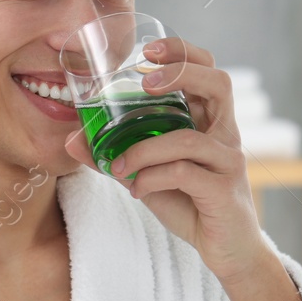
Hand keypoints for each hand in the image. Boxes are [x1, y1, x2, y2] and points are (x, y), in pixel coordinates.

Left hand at [64, 37, 270, 285]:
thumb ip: (115, 155)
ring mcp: (228, 161)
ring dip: (145, 149)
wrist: (228, 250)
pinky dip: (151, 178)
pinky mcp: (223, 190)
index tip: (148, 49)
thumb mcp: (149, 174)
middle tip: (144, 81)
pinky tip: (137, 189)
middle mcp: (225, 134)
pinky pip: (184, 173)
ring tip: (120, 166)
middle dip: (180, 72)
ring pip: (188, 139)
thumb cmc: (192, 205)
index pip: (209, 70)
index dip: (183, 52)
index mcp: (210, 122)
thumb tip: (73, 140)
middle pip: (219, 83)